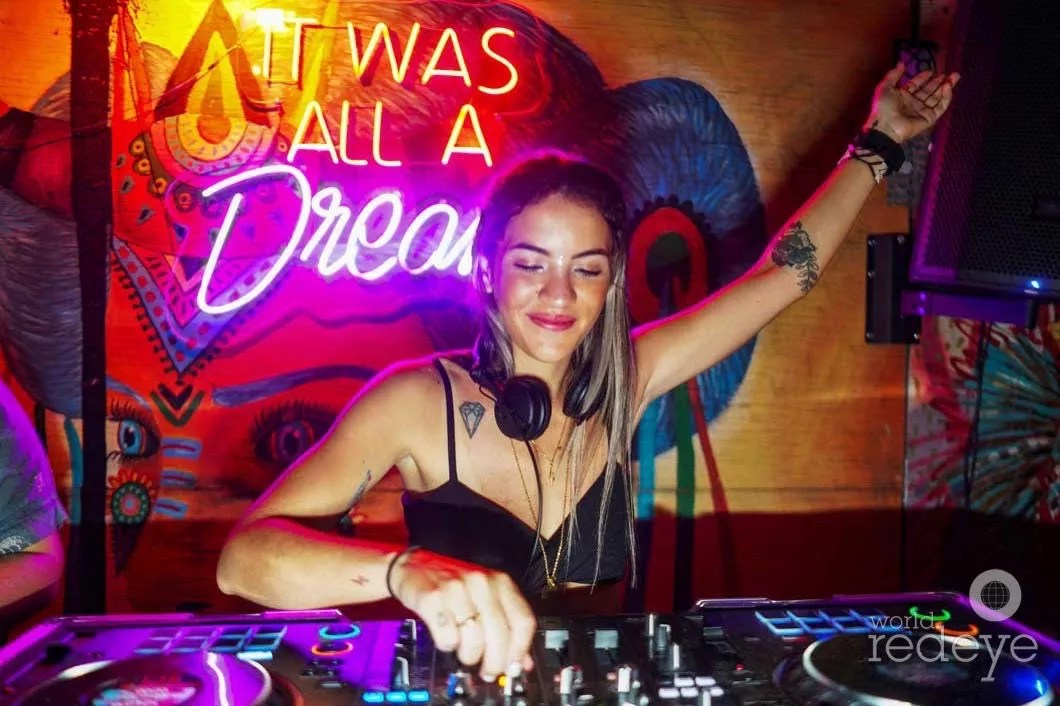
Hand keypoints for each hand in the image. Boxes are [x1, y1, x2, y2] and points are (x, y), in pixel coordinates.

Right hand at [389, 548, 536, 679]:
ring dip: (470, 656)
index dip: (520, 651)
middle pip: (500, 635)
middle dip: (495, 663)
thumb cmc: (453, 583)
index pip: (523, 622)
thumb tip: (522, 663)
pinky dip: (448, 646)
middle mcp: (481, 583)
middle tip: (487, 672)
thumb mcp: (485, 597)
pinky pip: (447, 637)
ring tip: (464, 652)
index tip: (512, 668)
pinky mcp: (432, 599)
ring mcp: (456, 589)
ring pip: (474, 640)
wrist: (414, 565)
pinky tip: (445, 638)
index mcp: (500, 582)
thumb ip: (506, 625)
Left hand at [867, 62, 959, 142]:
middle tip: (948, 73)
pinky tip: (947, 86)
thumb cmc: (883, 108)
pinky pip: (940, 107)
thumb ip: (893, 75)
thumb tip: (901, 63)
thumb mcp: (885, 87)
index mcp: (903, 96)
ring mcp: (922, 111)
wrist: (886, 126)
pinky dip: (946, 97)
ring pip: (937, 97)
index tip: (931, 71)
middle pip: (929, 90)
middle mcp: (913, 103)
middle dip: (939, 81)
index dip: (923, 77)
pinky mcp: (929, 118)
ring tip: (954, 76)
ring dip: (946, 86)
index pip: (916, 85)